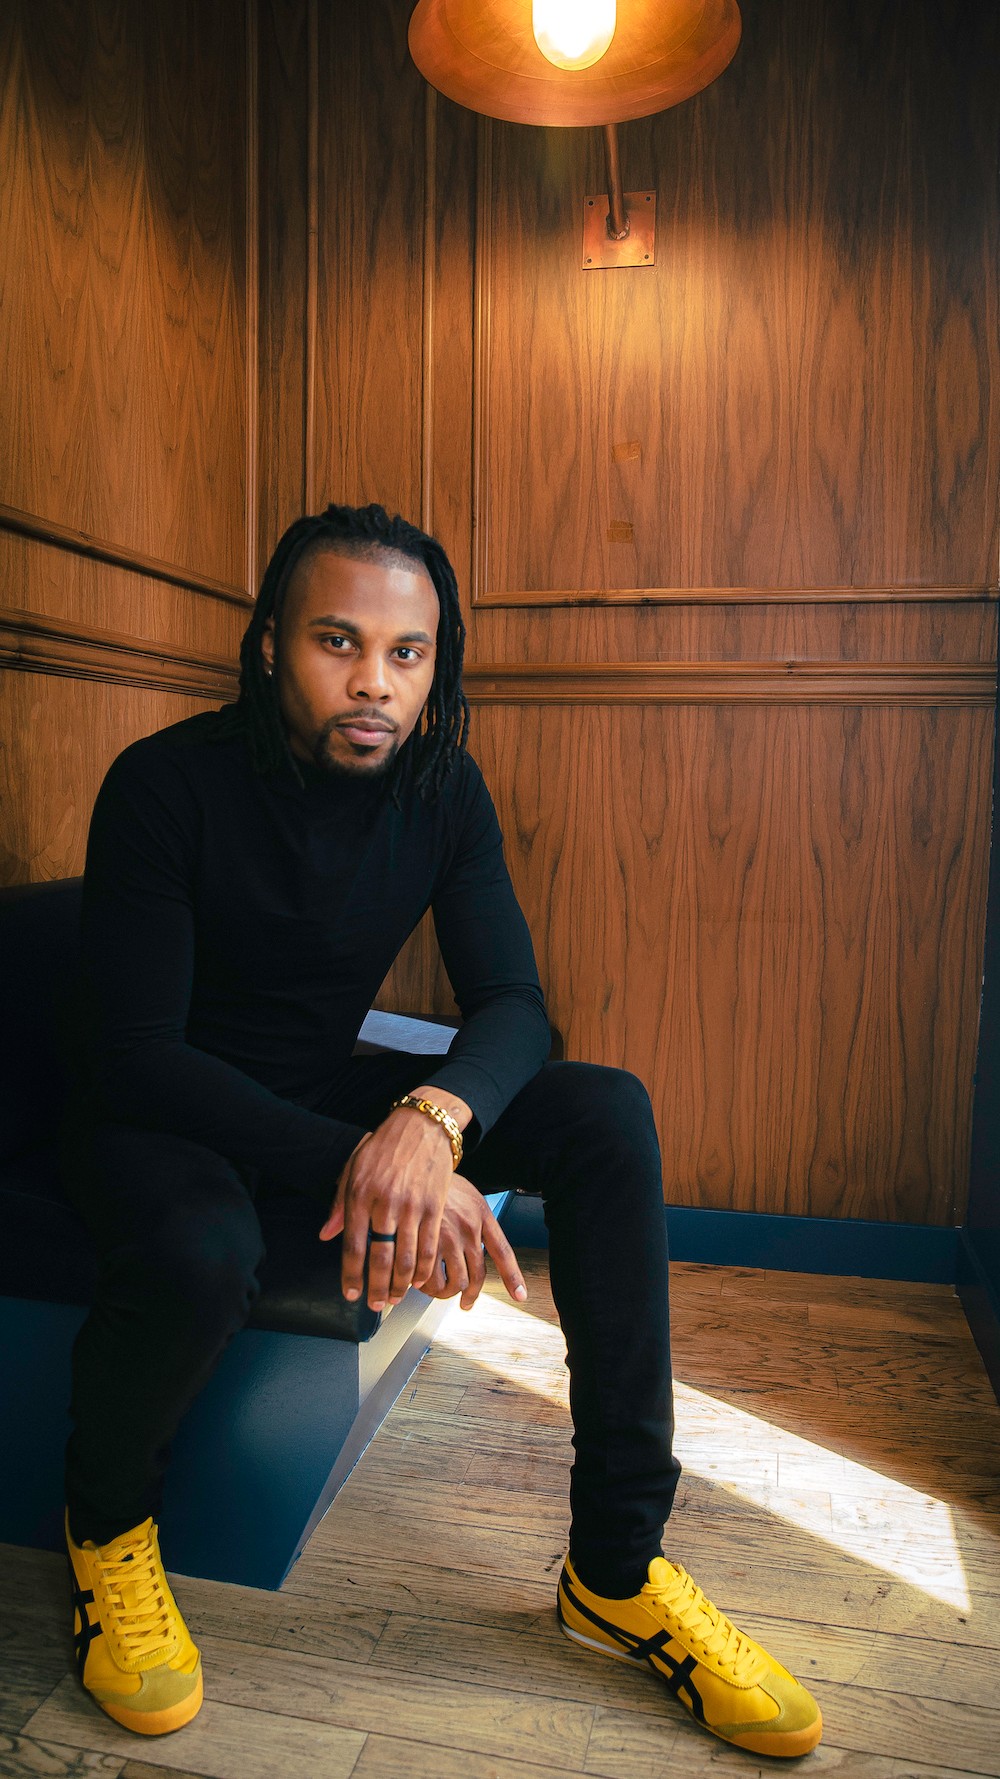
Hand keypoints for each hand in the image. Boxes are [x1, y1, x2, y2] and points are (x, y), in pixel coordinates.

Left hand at [319, 1098, 463, 1309]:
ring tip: (396, 1297)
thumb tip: (326, 1236)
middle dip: (376, 1288)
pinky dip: (424, 1269)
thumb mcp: (353, 1170)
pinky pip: (429, 1247)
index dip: (351, 1275)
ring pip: (407, 1258)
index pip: (353, 1246)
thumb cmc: (382, 1148)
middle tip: (375, 1304)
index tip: (350, 1294)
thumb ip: (339, 1205)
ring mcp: (411, 1206)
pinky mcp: (433, 1207)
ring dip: (401, 1285)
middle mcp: (384, 1203)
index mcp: (360, 1195)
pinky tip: (419, 1280)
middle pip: (380, 1258)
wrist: (420, 1127)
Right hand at [421, 1175, 527, 1310]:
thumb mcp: (466, 1194)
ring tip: (437, 1290)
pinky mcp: (425, 1243)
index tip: (520, 1295)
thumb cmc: (437, 1180)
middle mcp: (469, 1228)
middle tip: (464, 1301)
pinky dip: (426, 1287)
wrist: (414, 1163)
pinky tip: (419, 1283)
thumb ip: (475, 1219)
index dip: (513, 1277)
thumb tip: (477, 1245)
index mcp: (482, 1215)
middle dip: (470, 1295)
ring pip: (455, 1282)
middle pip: (477, 1276)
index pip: (502, 1252)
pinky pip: (431, 1279)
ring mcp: (448, 1237)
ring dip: (446, 1293)